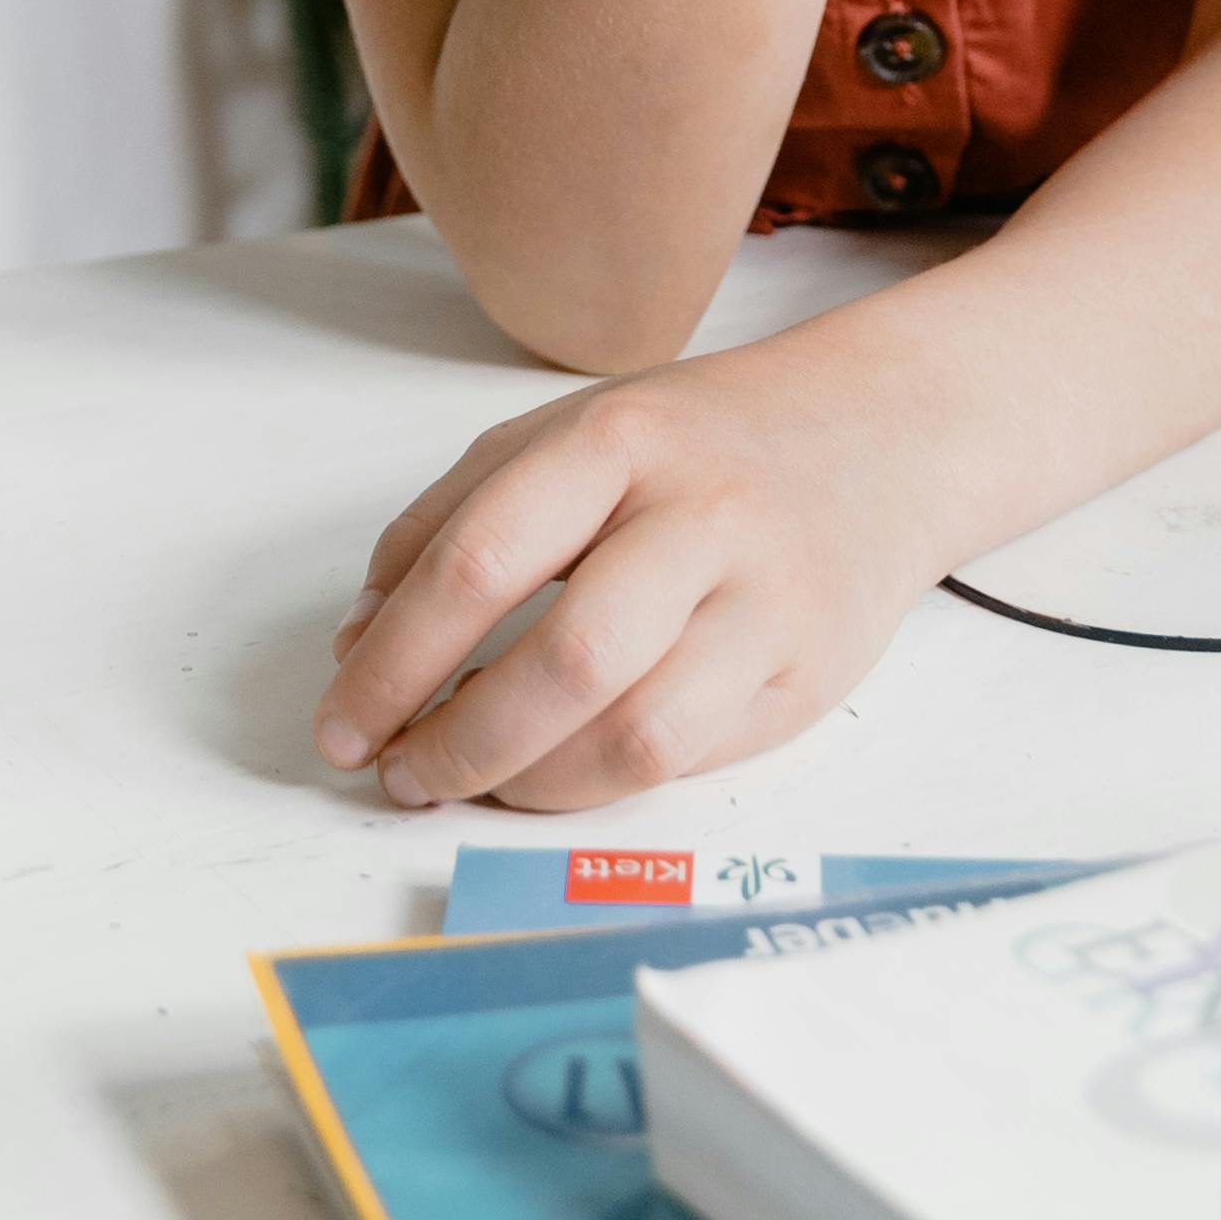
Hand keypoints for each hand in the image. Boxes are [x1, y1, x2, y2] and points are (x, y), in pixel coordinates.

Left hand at [314, 327, 959, 811]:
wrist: (881, 438)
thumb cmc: (698, 442)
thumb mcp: (565, 433)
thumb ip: (450, 522)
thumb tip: (358, 643)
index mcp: (618, 442)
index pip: (481, 561)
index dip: (392, 661)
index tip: (339, 722)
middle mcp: (699, 520)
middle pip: (563, 664)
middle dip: (457, 743)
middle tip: (399, 775)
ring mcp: (762, 607)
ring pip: (632, 737)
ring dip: (527, 784)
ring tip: (471, 781)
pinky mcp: (803, 681)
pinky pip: (684, 764)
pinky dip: (598, 785)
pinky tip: (554, 772)